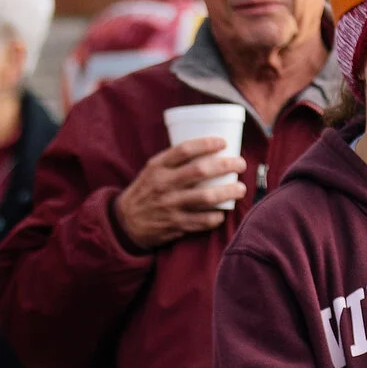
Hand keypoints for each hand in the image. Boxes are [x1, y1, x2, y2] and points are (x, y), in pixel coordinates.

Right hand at [112, 138, 247, 249]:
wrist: (126, 222)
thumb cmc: (146, 191)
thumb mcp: (152, 170)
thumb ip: (174, 161)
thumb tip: (208, 151)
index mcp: (158, 167)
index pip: (184, 149)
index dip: (206, 144)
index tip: (223, 142)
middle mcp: (163, 185)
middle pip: (200, 171)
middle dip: (225, 165)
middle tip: (240, 164)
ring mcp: (170, 206)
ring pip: (206, 197)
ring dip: (228, 192)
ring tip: (241, 189)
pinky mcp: (175, 225)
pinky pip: (202, 221)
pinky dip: (215, 217)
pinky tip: (222, 212)